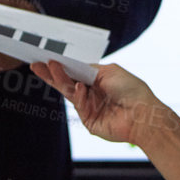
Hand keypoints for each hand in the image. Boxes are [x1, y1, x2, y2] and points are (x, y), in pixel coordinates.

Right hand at [29, 60, 170, 147]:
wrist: (143, 114)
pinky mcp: (89, 121)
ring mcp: (89, 107)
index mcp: (98, 81)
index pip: (75, 72)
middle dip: (52, 73)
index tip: (48, 58)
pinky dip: (79, 95)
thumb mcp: (109, 71)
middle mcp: (92, 94)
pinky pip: (79, 104)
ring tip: (51, 67)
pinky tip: (80, 87)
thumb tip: (72, 64)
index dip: (62, 66)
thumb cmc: (131, 90)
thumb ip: (88, 69)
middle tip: (37, 64)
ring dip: (60, 79)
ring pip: (69, 92)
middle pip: (67, 82)